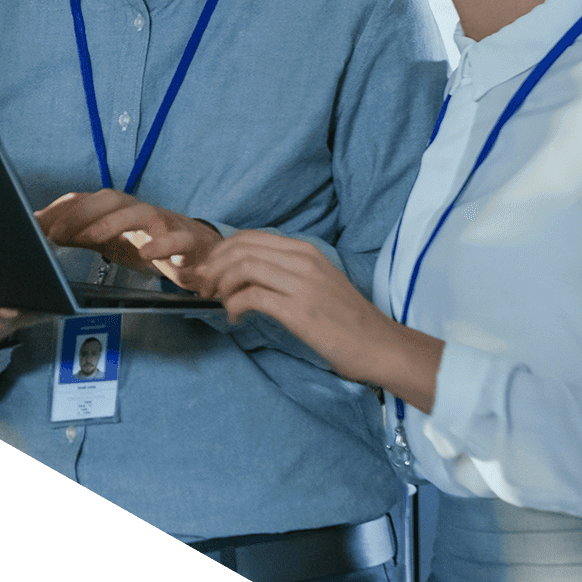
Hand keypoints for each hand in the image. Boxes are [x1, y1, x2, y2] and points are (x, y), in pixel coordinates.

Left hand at [34, 190, 221, 282]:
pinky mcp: (186, 241)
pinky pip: (175, 239)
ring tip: (90, 237)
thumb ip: (77, 234)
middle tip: (55, 234)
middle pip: (110, 198)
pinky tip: (145, 253)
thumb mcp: (109, 240)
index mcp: (118, 209)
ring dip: (113, 223)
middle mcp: (139, 210)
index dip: (60, 211)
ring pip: (141, 213)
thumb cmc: (149, 243)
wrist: (197, 254)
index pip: (86, 199)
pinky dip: (161, 245)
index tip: (35, 226)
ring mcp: (164, 223)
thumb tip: (39, 229)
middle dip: (80, 213)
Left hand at [191, 232, 443, 407]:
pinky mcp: (299, 310)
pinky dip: (233, 306)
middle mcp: (303, 259)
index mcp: (305, 250)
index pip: (250, 237)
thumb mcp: (317, 281)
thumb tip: (246, 274)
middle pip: (241, 248)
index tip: (209, 270)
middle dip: (213, 266)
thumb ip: (286, 271)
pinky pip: (251, 297)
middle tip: (204, 287)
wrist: (377, 344)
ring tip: (217, 302)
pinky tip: (235, 318)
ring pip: (242, 267)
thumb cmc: (345, 319)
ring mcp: (301, 283)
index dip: (221, 251)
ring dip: (220, 285)